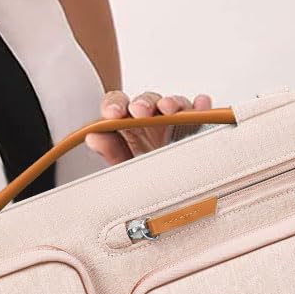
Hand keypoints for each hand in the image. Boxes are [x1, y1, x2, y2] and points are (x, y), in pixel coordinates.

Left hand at [84, 91, 212, 165]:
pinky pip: (199, 110)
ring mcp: (175, 120)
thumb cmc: (145, 175)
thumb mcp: (125, 165)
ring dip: (171, 102)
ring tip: (169, 109)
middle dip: (143, 103)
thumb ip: (109, 149)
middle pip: (146, 101)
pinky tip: (201, 105)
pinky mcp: (197, 124)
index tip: (113, 114)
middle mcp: (151, 118)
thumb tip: (93, 136)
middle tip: (140, 111)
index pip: (117, 104)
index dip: (114, 105)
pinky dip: (200, 106)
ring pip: (173, 103)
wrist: (172, 192)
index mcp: (128, 123)